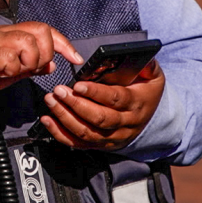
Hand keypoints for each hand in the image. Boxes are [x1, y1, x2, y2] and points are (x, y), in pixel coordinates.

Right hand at [0, 22, 81, 96]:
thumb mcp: (11, 70)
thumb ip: (31, 66)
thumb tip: (53, 64)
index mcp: (12, 35)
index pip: (45, 30)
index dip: (64, 43)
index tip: (75, 58)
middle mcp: (4, 33)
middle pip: (40, 32)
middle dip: (44, 54)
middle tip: (32, 68)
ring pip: (27, 42)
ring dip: (28, 62)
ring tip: (15, 71)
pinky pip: (7, 57)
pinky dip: (11, 68)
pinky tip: (4, 73)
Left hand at [39, 59, 164, 150]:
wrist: (149, 119)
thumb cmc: (146, 92)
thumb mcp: (153, 77)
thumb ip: (147, 65)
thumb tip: (141, 58)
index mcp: (136, 104)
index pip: (115, 99)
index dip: (96, 93)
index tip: (78, 84)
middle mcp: (124, 124)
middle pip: (99, 118)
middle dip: (76, 104)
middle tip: (59, 90)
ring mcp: (111, 137)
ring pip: (86, 132)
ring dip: (65, 117)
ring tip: (51, 101)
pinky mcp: (99, 145)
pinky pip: (78, 143)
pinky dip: (60, 133)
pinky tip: (48, 120)